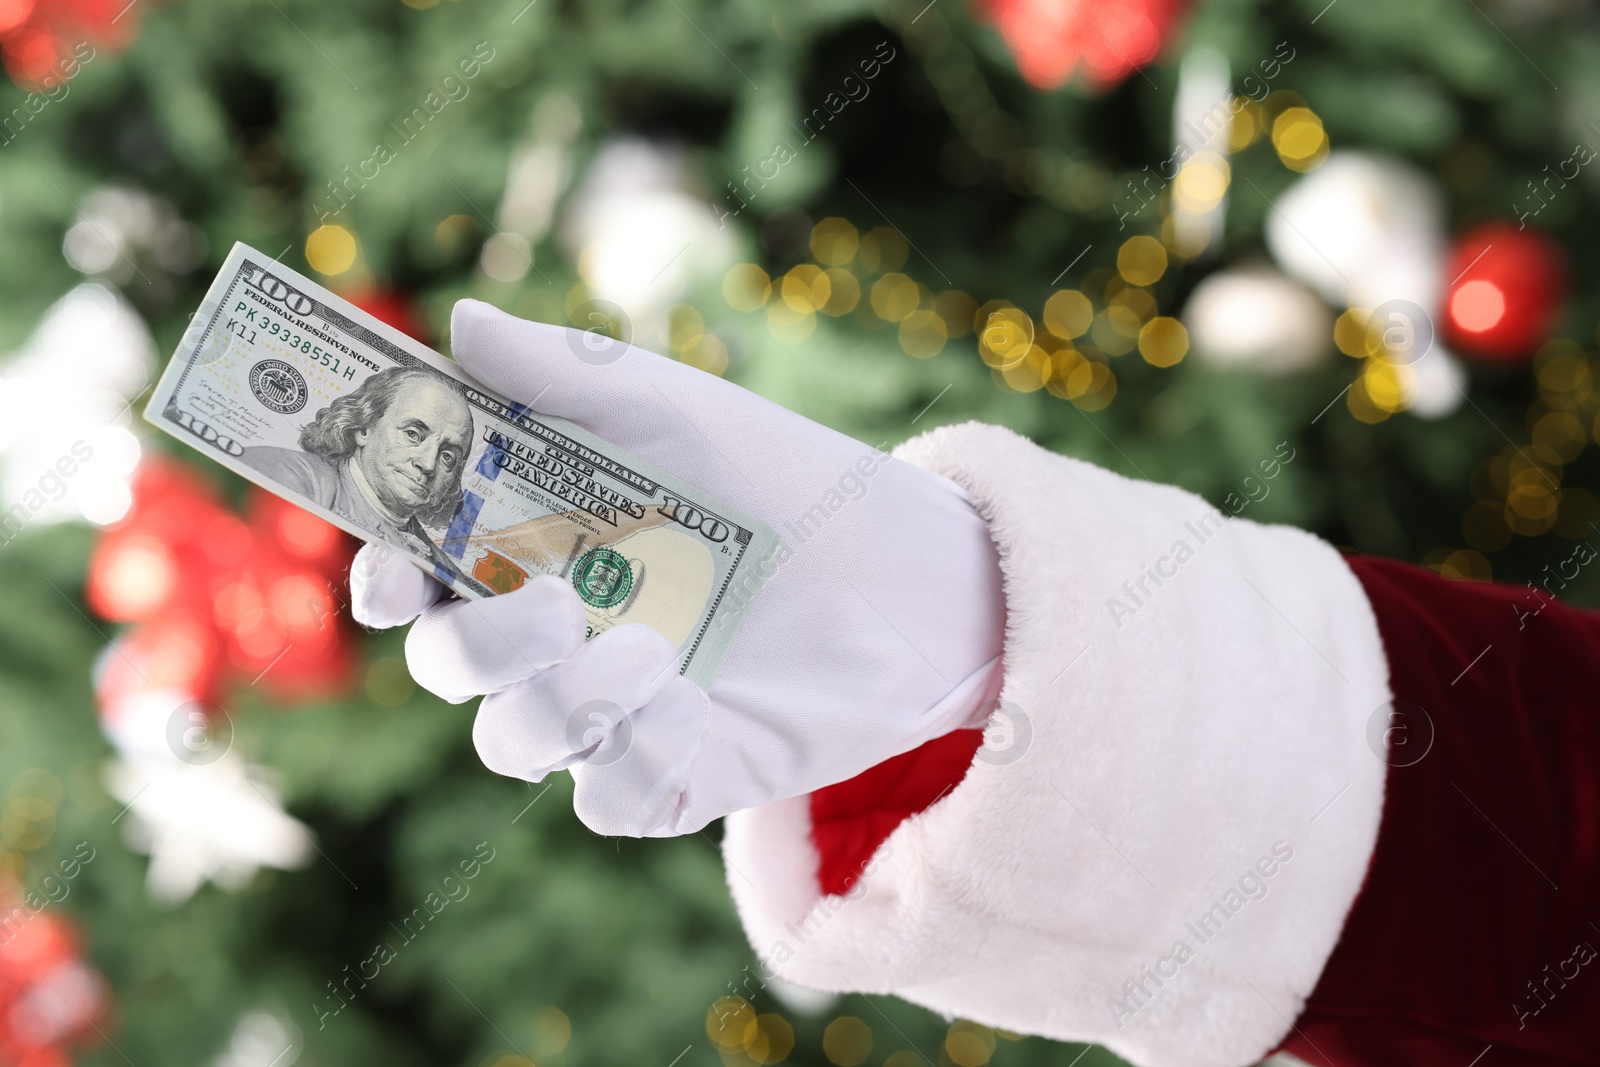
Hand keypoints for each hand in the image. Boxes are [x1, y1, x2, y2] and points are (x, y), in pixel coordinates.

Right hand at [351, 299, 1005, 836]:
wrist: (914, 569)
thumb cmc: (788, 477)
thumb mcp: (681, 412)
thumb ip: (570, 375)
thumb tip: (460, 323)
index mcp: (542, 545)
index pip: (423, 573)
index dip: (384, 578)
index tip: (391, 572)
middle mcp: (563, 634)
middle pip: (453, 666)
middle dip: (476, 645)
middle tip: (554, 604)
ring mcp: (617, 708)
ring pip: (515, 743)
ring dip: (557, 706)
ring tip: (651, 656)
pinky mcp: (680, 771)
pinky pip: (609, 798)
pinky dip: (630, 761)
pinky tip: (691, 706)